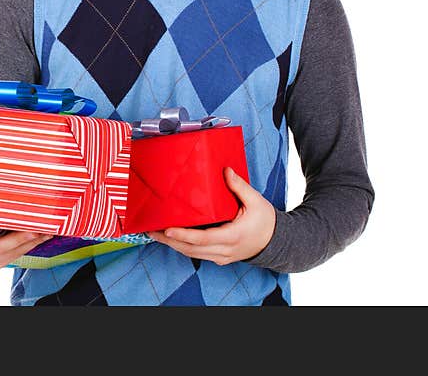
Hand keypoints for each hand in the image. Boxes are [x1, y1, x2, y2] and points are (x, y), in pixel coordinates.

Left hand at [148, 167, 275, 265]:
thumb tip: (225, 170)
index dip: (184, 235)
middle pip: (192, 249)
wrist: (277, 242)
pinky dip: (183, 246)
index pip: (203, 239)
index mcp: (233, 236)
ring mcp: (221, 256)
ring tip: (154, 233)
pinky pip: (197, 253)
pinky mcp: (219, 257)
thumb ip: (239, 186)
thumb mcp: (256, 201)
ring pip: (192, 254)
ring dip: (173, 245)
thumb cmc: (266, 221)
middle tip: (151, 230)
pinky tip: (171, 238)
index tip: (168, 229)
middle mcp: (224, 250)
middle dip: (170, 241)